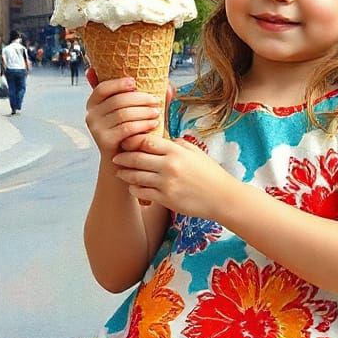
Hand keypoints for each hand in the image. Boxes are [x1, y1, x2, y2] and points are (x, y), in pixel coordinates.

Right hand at [85, 76, 162, 157]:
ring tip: (156, 112)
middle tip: (155, 101)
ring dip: (143, 112)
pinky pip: (126, 128)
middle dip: (139, 99)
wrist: (122, 160)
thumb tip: (168, 87)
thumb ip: (146, 100)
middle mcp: (91, 115)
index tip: (135, 83)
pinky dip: (142, 124)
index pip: (102, 88)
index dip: (118, 84)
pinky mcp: (104, 140)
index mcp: (94, 103)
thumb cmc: (129, 132)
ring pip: (123, 114)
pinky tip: (154, 123)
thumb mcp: (133, 113)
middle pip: (117, 100)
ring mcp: (96, 128)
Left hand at [112, 135, 234, 218]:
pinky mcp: (166, 199)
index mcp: (176, 151)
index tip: (126, 142)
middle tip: (115, 157)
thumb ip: (178, 143)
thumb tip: (164, 139)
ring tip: (119, 172)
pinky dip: (134, 188)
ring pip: (136, 176)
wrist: (222, 198)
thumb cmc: (210, 173)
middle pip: (137, 158)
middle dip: (123, 157)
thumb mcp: (196, 152)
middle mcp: (169, 165)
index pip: (146, 141)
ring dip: (125, 174)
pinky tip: (132, 186)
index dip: (132, 140)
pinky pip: (142, 192)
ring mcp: (166, 183)